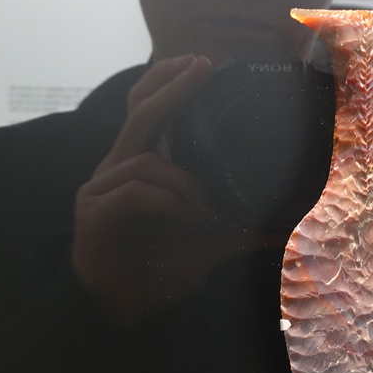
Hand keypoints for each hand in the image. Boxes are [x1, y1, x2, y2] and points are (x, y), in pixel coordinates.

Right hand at [72, 55, 271, 329]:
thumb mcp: (208, 242)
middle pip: (138, 113)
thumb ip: (238, 227)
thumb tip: (279, 225)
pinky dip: (168, 200)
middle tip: (201, 66)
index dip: (169, 83)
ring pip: (144, 160)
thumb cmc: (159, 268)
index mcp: (139, 165)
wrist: (126, 308)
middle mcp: (116, 169)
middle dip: (170, 87)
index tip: (203, 64)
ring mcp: (100, 189)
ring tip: (208, 209)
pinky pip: (134, 192)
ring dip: (184, 181)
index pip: (147, 110)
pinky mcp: (93, 213)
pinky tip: (190, 217)